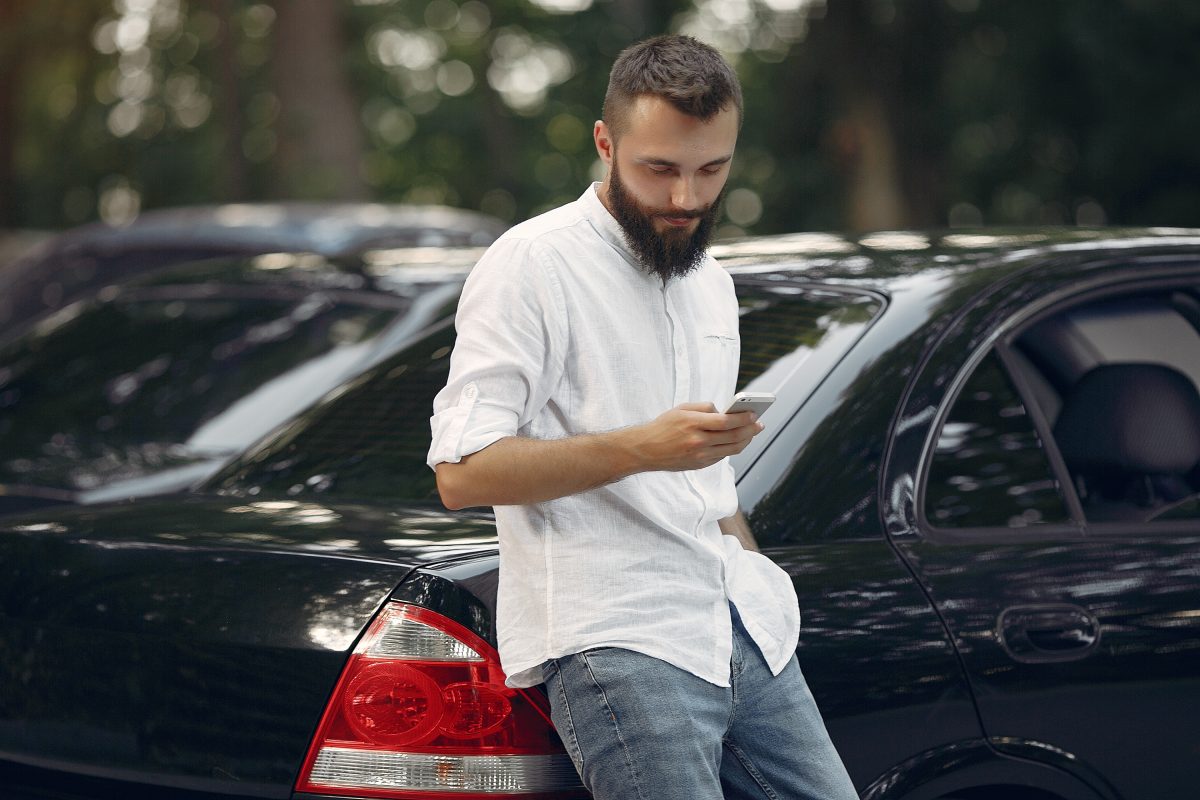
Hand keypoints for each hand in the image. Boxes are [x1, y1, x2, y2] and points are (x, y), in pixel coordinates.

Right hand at [627, 402, 764, 471]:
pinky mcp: (699, 465)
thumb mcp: (681, 409)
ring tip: (752, 432)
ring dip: (746, 440)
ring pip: (731, 449)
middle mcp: (697, 441)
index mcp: (692, 423)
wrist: (645, 450)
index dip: (743, 418)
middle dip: (750, 430)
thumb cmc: (663, 426)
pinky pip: (722, 456)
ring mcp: (699, 456)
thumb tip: (724, 412)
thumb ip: (704, 408)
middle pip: (733, 437)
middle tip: (759, 424)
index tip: (754, 414)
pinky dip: (732, 448)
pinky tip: (737, 441)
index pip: (725, 421)